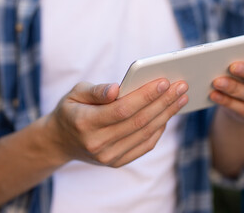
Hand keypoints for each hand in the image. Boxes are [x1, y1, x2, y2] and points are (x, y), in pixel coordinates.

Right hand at [45, 79, 187, 167]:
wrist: (62, 141)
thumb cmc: (72, 110)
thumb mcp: (75, 93)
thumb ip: (96, 91)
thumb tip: (116, 89)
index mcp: (85, 123)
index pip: (122, 109)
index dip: (145, 96)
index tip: (164, 81)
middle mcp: (97, 144)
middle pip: (138, 122)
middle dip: (163, 102)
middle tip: (181, 86)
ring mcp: (108, 156)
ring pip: (145, 134)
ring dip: (166, 115)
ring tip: (181, 98)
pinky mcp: (117, 162)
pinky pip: (144, 146)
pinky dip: (159, 130)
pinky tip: (168, 115)